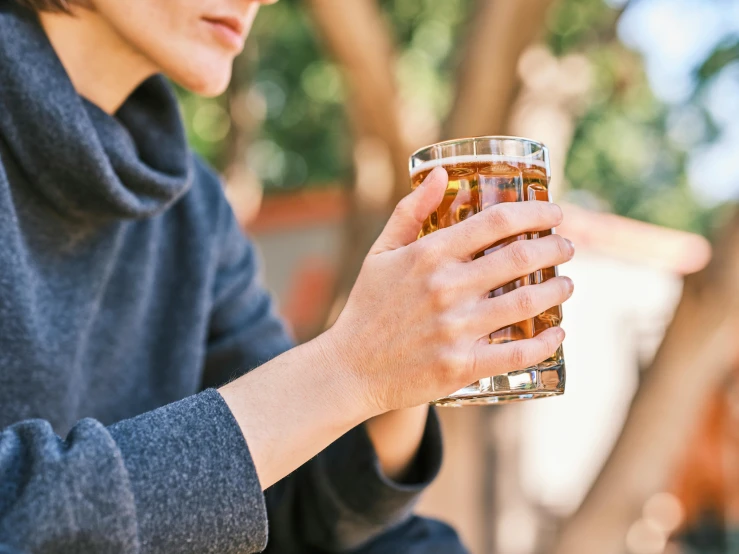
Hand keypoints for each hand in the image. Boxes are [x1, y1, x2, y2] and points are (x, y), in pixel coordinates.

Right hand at [324, 167, 573, 413]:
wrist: (351, 368)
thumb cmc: (368, 307)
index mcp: (429, 255)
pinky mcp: (461, 365)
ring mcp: (455, 328)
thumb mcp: (381, 253)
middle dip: (555, 248)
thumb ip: (410, 211)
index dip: (535, 213)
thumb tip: (440, 173)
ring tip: (567, 285)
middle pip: (520, 258)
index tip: (555, 214)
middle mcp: (446, 288)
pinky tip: (557, 333)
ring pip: (526, 303)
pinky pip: (517, 353)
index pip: (497, 222)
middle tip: (566, 248)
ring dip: (557, 290)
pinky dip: (546, 343)